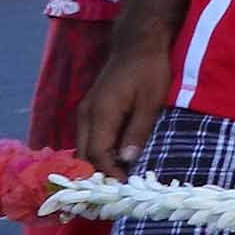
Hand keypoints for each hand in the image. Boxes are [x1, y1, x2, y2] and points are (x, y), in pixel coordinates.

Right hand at [74, 36, 174, 177]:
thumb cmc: (150, 70)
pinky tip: (112, 160)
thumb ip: (137, 131)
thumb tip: (126, 160)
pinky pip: (87, 137)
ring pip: (82, 147)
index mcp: (100, 113)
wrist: (139, 43)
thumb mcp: (151, 101)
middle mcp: (86, 114)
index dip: (108, 173)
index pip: (96, 153)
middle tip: (116, 191)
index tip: (123, 188)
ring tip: (115, 180)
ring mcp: (85, 110)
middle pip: (83, 154)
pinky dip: (96, 152)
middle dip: (97, 174)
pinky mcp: (90, 109)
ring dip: (96, 164)